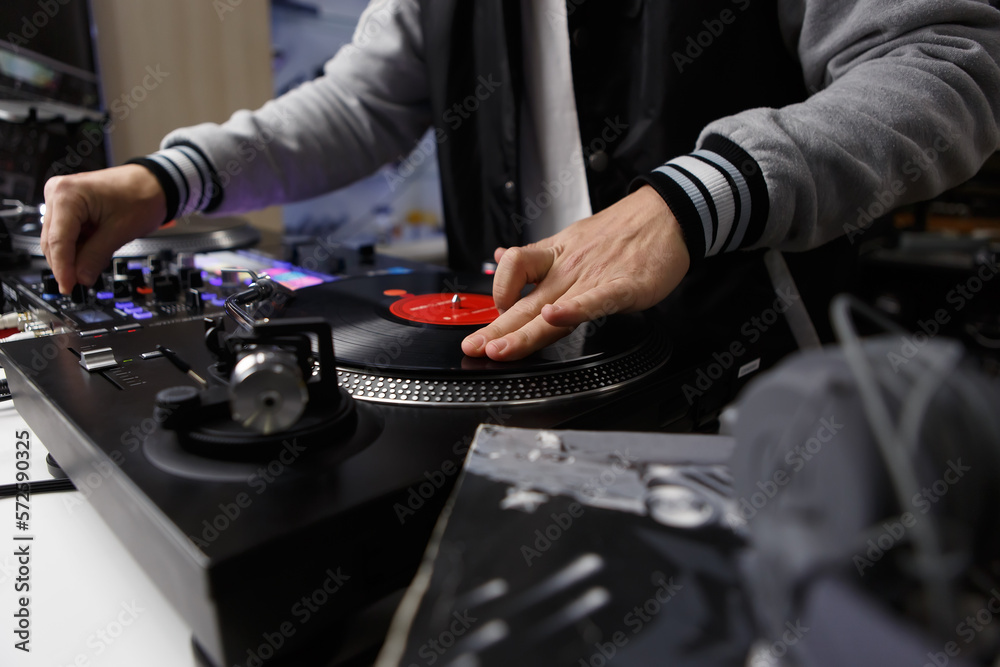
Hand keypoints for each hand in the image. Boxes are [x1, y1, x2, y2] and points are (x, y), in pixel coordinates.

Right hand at [40, 165, 166, 293]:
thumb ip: (96, 257)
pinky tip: (92, 252)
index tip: (68, 288)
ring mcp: (61, 199)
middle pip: (52, 241)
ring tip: (93, 265)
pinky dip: (78, 247)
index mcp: (67, 195)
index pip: (57, 240)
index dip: (62, 269)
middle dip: (67, 264)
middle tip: (82, 283)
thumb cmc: (141, 195)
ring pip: (57, 239)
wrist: (153, 182)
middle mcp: (57, 194)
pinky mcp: (68, 206)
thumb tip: (81, 278)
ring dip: (73, 256)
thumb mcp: (120, 231)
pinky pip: (66, 234)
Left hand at [461, 185, 690, 360]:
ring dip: (522, 332)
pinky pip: (593, 300)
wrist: (667, 214)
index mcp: (555, 257)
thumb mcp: (569, 238)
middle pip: (524, 302)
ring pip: (549, 309)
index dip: (499, 290)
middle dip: (495, 329)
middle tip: (473, 346)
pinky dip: (573, 310)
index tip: (496, 312)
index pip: (514, 270)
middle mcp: (567, 269)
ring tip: (501, 349)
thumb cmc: (623, 232)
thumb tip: (501, 257)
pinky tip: (555, 319)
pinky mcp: (622, 286)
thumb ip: (536, 257)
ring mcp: (593, 277)